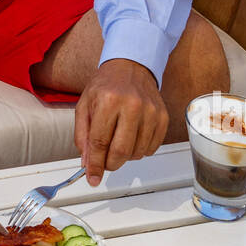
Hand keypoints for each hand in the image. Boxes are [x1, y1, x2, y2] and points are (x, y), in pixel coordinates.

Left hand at [74, 58, 168, 187]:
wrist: (130, 67)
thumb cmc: (106, 85)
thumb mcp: (85, 105)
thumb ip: (82, 135)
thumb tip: (87, 163)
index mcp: (108, 100)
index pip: (99, 142)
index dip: (95, 164)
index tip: (93, 178)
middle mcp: (131, 105)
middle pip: (120, 151)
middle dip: (110, 164)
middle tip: (104, 162)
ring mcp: (150, 111)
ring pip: (137, 153)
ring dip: (125, 157)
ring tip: (118, 142)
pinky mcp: (162, 117)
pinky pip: (152, 148)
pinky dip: (139, 151)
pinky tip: (132, 138)